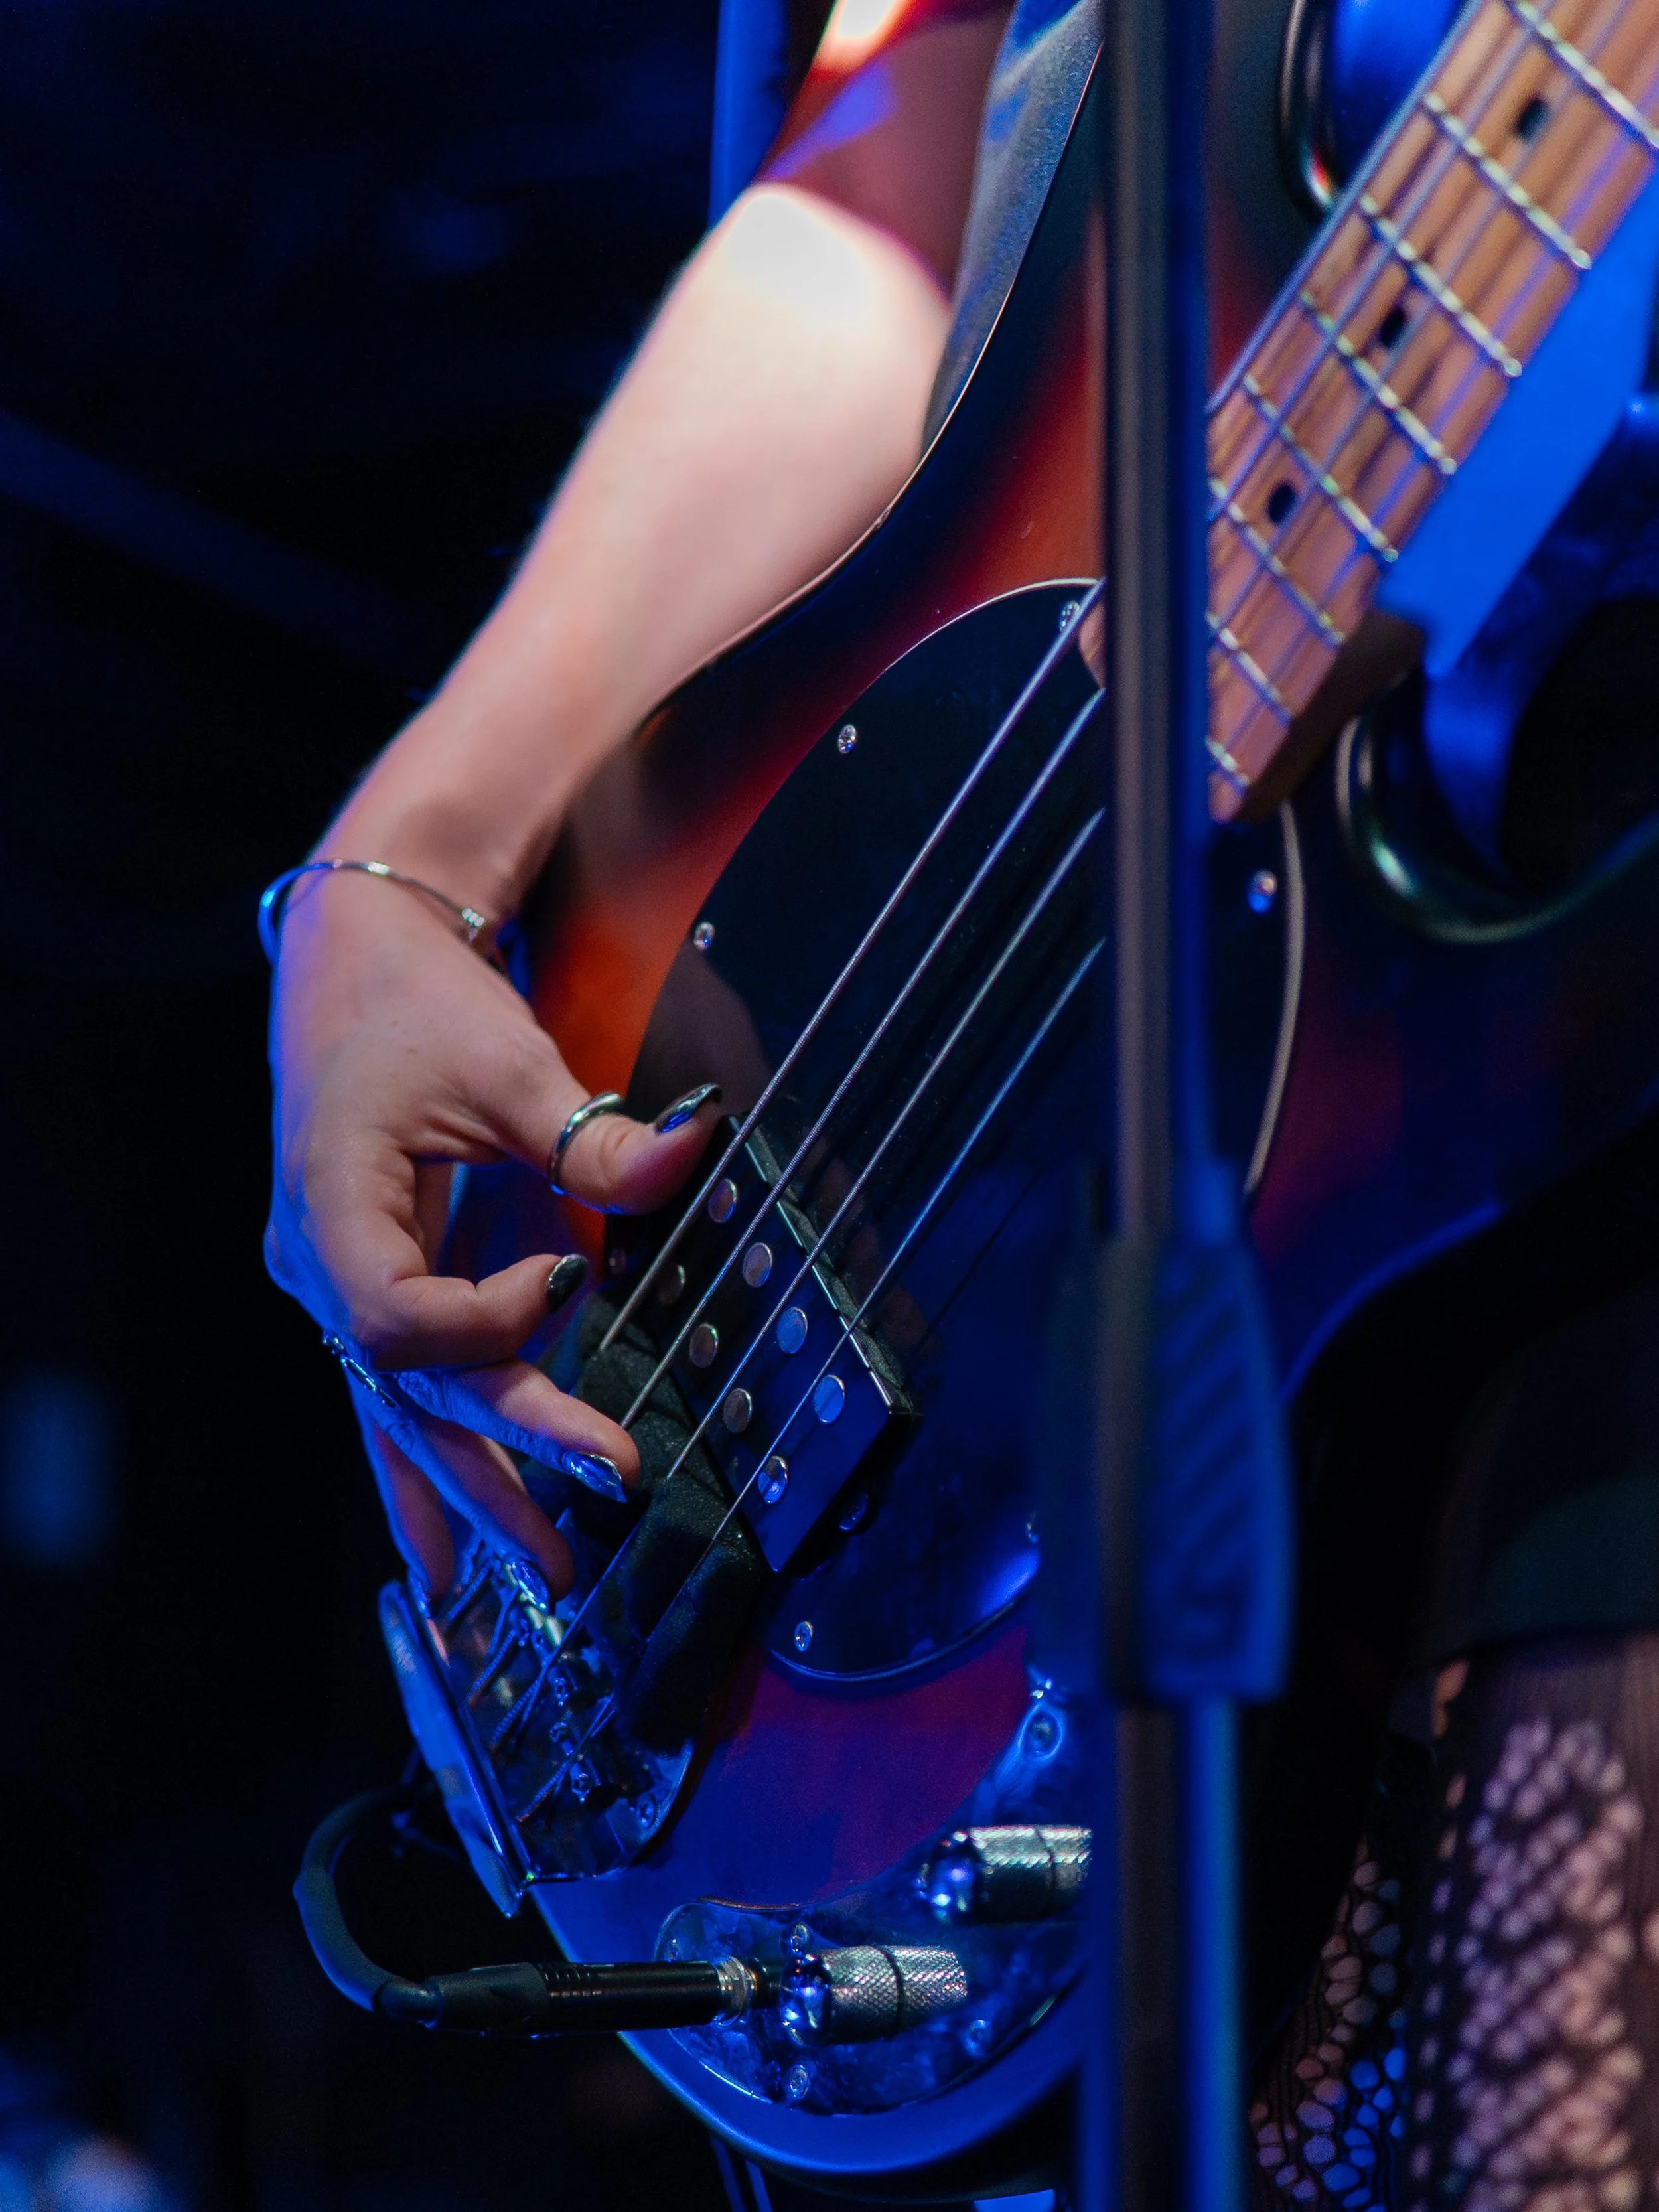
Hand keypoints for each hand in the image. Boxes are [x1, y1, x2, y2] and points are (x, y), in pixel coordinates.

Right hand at [264, 866, 721, 1604]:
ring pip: (396, 1413)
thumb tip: (698, 1144)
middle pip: (408, 1392)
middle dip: (495, 1471)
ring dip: (459, 1500)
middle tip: (575, 1552)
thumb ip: (591, 1131)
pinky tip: (442, 1562)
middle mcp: (316, 1265)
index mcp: (331, 1209)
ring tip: (513, 1589)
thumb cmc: (418, 1003)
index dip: (488, 1325)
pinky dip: (425, 1470)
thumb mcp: (506, 1060)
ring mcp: (331, 1284)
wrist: (352, 961)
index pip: (401, 1319)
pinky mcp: (363, 1284)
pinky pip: (394, 1396)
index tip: (567, 1282)